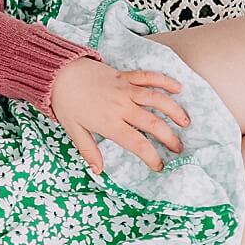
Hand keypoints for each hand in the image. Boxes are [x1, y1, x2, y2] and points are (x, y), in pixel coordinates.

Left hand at [48, 58, 189, 174]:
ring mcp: (125, 90)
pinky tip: (178, 88)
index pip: (137, 143)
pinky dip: (164, 81)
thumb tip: (98, 171)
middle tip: (179, 148)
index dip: (151, 157)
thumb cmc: (65, 102)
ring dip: (174, 110)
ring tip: (185, 122)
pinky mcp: (125, 76)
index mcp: (109, 123)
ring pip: (156, 99)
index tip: (159, 165)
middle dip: (169, 137)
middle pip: (153, 123)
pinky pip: (148, 77)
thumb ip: (88, 150)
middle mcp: (121, 107)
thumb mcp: (73, 130)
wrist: (59, 73)